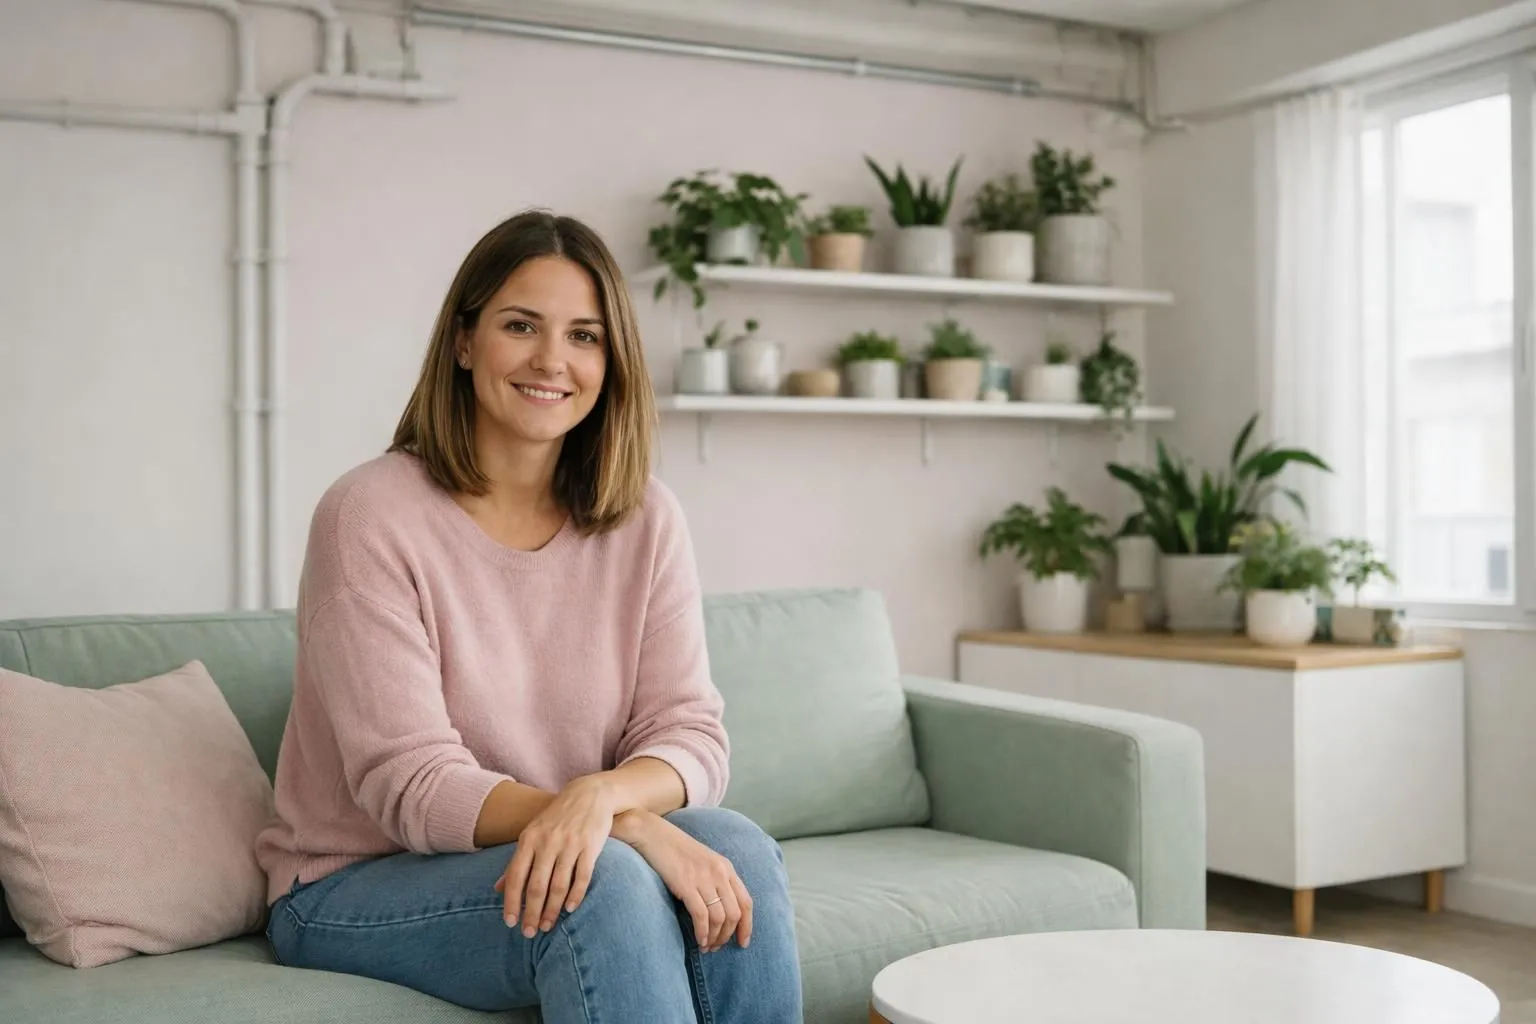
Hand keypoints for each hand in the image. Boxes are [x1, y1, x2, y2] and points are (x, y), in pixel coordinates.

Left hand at [493, 776, 615, 937]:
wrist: (589, 794)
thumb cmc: (556, 818)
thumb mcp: (532, 833)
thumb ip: (516, 862)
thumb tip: (497, 890)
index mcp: (529, 839)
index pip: (515, 877)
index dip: (511, 902)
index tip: (510, 923)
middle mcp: (548, 842)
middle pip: (537, 886)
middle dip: (532, 913)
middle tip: (530, 933)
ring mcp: (570, 844)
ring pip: (559, 885)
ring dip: (552, 910)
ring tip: (548, 926)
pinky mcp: (591, 846)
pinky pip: (582, 877)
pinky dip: (575, 895)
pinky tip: (569, 909)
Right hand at [614, 809, 752, 952]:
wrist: (653, 835)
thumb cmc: (676, 852)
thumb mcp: (703, 863)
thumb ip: (715, 882)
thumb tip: (721, 914)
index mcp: (726, 868)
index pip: (746, 902)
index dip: (747, 925)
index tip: (743, 943)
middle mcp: (719, 873)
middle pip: (735, 913)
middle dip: (728, 935)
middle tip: (717, 948)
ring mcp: (703, 878)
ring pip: (720, 917)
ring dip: (714, 937)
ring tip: (706, 947)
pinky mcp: (686, 884)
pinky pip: (701, 916)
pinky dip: (702, 933)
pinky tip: (698, 940)